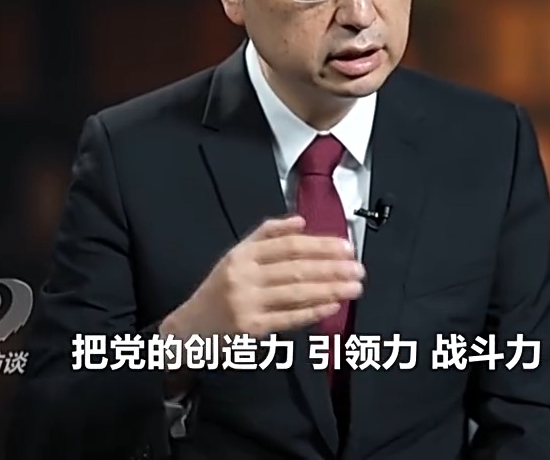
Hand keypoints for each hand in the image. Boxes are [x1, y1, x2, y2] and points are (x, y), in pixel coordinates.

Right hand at [162, 216, 363, 340]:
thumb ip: (268, 234)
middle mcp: (244, 276)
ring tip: (354, 287)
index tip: (347, 247)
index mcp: (243, 254)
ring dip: (330, 289)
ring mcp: (247, 303)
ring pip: (296, 293)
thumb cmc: (220, 288)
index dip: (321, 246)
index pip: (289, 246)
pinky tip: (332, 306)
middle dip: (332, 268)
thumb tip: (301, 221)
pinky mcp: (251, 328)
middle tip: (359, 269)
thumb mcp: (237, 254)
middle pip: (297, 269)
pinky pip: (288, 318)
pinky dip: (312, 312)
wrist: (190, 328)